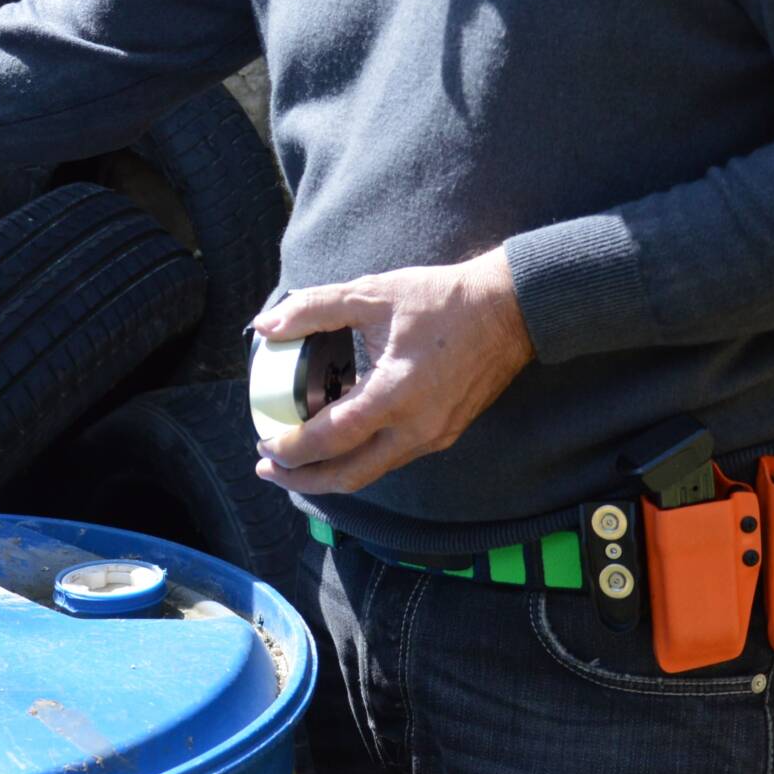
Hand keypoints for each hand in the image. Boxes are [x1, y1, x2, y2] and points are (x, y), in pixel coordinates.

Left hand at [249, 250, 534, 495]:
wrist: (509, 308)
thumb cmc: (441, 298)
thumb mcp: (372, 293)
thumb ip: (314, 309)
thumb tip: (266, 327)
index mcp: (396, 394)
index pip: (332, 438)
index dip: (293, 448)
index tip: (264, 444)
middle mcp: (417, 427)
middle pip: (350, 475)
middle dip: (304, 480)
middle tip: (268, 469)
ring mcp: (435, 436)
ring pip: (372, 472)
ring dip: (331, 473)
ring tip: (297, 461)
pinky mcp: (445, 433)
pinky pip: (393, 458)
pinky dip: (360, 457)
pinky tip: (340, 440)